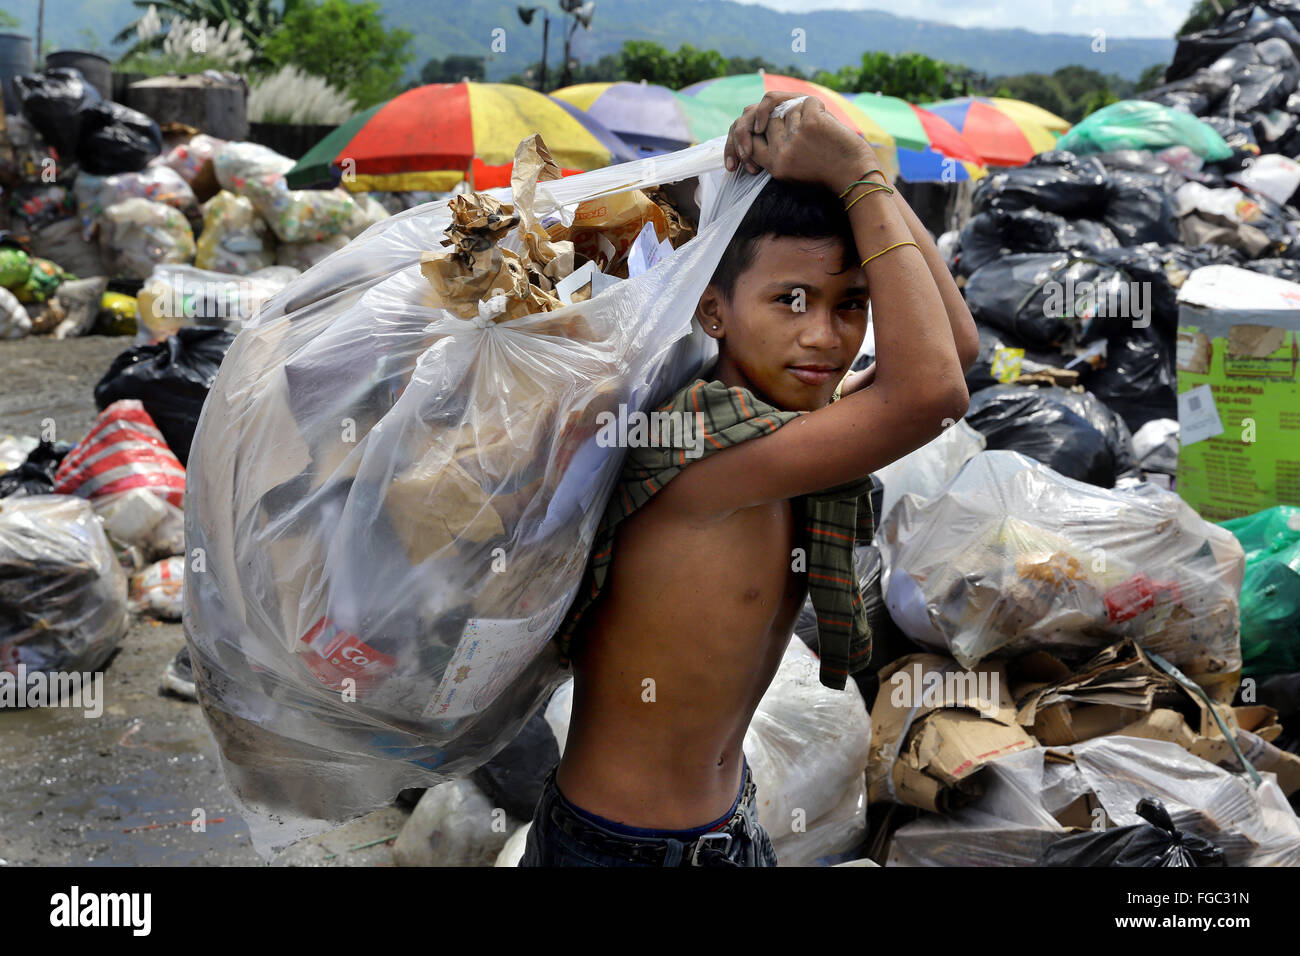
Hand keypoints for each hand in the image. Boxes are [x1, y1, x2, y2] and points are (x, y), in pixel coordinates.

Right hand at [723, 91, 878, 193]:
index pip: (752, 139)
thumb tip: (764, 120)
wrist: (856, 176)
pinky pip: (808, 101)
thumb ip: (779, 149)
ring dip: (803, 111)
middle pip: (769, 119)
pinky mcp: (811, 123)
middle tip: (805, 128)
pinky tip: (828, 122)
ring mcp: (795, 136)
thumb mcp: (795, 169)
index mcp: (775, 165)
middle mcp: (781, 152)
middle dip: (784, 117)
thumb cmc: (829, 173)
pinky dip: (819, 106)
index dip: (758, 128)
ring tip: (820, 129)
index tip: (771, 130)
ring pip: (788, 107)